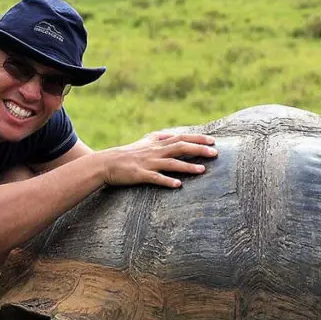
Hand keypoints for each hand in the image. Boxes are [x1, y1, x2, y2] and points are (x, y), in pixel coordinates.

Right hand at [100, 132, 216, 187]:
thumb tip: (172, 134)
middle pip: (180, 147)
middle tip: (215, 153)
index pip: (181, 138)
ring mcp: (148, 163)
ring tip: (202, 170)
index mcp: (157, 143)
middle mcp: (155, 151)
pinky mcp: (140, 175)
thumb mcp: (144, 142)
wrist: (106, 163)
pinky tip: (178, 185)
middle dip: (198, 149)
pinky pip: (156, 178)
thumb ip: (159, 137)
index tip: (213, 141)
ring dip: (188, 166)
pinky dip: (167, 181)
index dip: (197, 139)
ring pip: (171, 163)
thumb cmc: (127, 154)